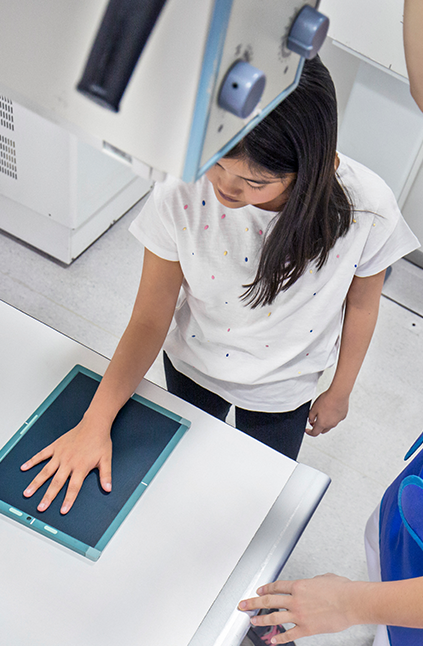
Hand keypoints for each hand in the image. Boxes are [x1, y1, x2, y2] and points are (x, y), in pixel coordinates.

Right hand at [20, 416, 112, 513]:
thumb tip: (108, 488)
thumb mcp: (106, 459)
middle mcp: (68, 462)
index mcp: (80, 467)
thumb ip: (105, 475)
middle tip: (40, 507)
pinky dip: (32, 461)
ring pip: (46, 471)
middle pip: (56, 482)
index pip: (73, 487)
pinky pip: (42, 455)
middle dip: (48, 496)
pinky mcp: (55, 446)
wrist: (94, 424)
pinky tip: (24, 467)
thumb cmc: (100, 441)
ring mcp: (60, 454)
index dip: (68, 499)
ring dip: (36, 483)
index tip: (63, 510)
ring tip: (27, 492)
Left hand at [238, 574, 355, 642]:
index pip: (276, 586)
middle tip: (243, 604)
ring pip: (274, 617)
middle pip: (269, 601)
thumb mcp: (323, 578)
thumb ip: (312, 583)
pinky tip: (272, 640)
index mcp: (299, 585)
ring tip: (252, 621)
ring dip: (261, 620)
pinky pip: (289, 635)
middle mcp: (296, 599)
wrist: (350, 602)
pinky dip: (279, 638)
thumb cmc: (341, 589)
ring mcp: (299, 615)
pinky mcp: (306, 628)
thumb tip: (312, 584)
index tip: (259, 591)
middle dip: (253, 602)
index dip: (265, 588)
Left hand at [306, 389, 348, 435]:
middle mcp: (331, 424)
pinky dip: (332, 417)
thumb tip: (311, 420)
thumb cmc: (326, 400)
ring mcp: (338, 421)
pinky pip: (336, 419)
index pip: (315, 433)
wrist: (338, 394)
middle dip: (317, 427)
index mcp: (322, 424)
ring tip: (323, 413)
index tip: (307, 430)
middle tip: (314, 421)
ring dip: (325, 422)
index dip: (309, 432)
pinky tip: (330, 409)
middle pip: (323, 430)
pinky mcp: (342, 416)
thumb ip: (311, 416)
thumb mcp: (313, 408)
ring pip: (330, 425)